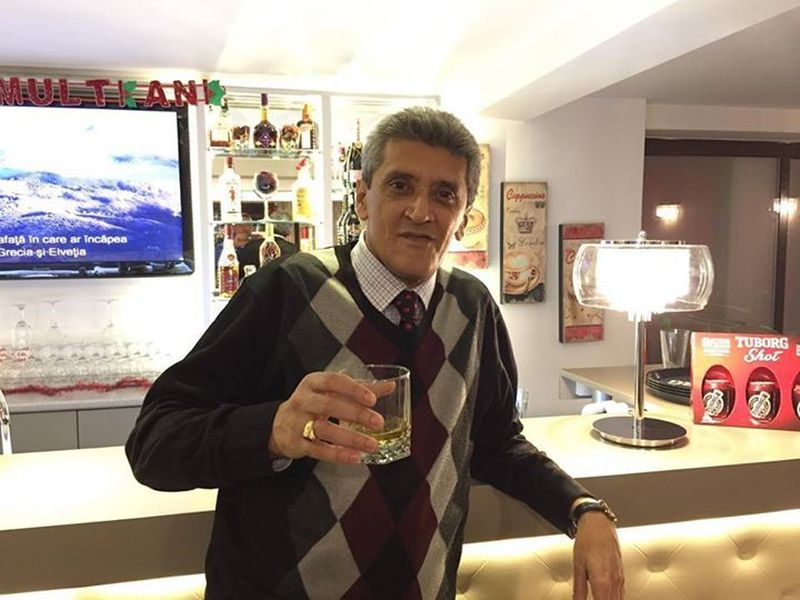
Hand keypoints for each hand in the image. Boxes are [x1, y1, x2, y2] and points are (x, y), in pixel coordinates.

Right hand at [268, 372, 387, 463]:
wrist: (279, 425)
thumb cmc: (314, 403)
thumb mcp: (332, 392)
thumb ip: (360, 389)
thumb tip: (391, 385)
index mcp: (313, 383)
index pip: (333, 381)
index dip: (353, 389)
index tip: (372, 399)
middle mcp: (303, 400)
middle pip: (329, 405)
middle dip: (355, 414)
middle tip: (378, 422)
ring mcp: (298, 423)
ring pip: (324, 430)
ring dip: (350, 438)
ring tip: (372, 445)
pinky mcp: (297, 443)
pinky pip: (318, 450)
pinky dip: (337, 454)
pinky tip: (355, 457)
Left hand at [572, 512, 624, 599]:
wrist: (599, 524)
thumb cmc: (587, 542)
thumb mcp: (578, 566)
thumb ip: (579, 589)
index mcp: (602, 581)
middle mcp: (614, 582)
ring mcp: (620, 578)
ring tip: (596, 598)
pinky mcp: (621, 575)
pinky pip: (620, 594)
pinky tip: (607, 598)